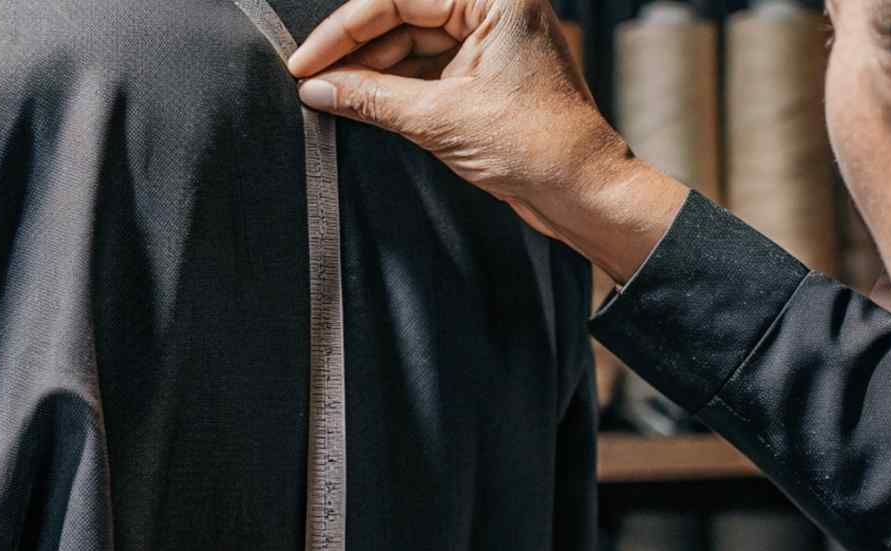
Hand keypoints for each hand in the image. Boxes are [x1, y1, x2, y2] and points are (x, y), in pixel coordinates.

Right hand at [287, 0, 687, 281]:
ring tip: (330, 96)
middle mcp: (495, 8)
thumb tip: (318, 88)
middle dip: (355, 51)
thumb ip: (371, 97)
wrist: (583, 191)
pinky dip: (394, 87)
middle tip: (312, 81)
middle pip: (402, 16)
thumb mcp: (440, 119)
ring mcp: (491, 39)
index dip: (344, 30)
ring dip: (371, 71)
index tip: (306, 60)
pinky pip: (427, 68)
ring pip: (410, 43)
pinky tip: (360, 102)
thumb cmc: (540, 147)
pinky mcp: (486, 71)